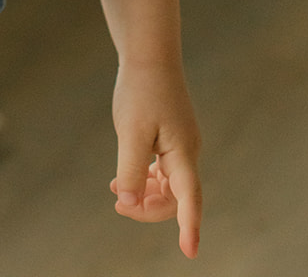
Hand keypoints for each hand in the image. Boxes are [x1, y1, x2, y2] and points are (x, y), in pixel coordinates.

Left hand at [111, 61, 202, 257]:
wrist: (150, 55)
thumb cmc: (141, 90)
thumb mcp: (131, 131)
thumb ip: (131, 167)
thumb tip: (130, 202)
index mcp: (183, 153)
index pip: (189, 199)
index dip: (189, 227)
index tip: (189, 252)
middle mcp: (187, 152)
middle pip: (175, 197)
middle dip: (148, 208)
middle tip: (119, 205)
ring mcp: (180, 145)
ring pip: (168, 185)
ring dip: (145, 194)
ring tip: (118, 194)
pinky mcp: (171, 137)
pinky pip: (162, 170)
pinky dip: (145, 178)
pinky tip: (123, 180)